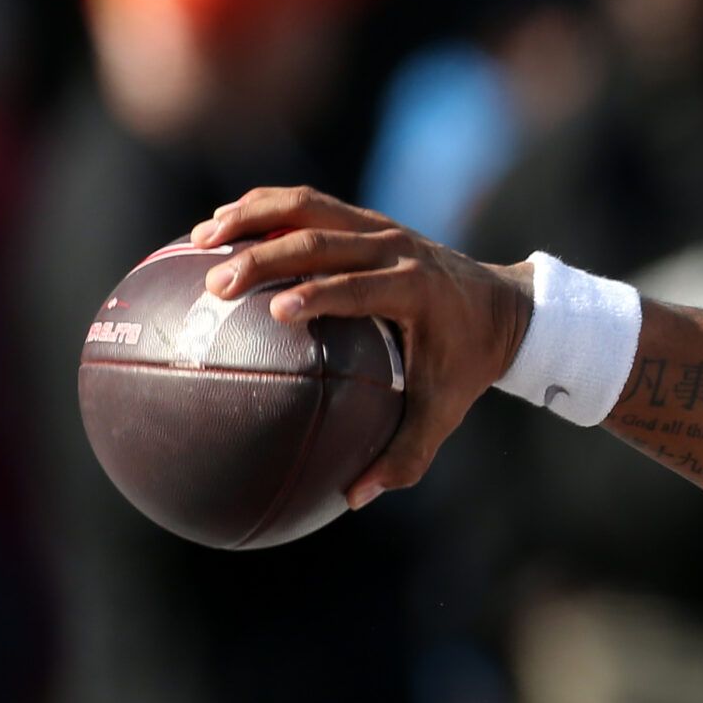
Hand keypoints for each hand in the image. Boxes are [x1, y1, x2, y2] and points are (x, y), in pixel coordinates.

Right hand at [191, 188, 532, 506]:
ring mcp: (381, 227)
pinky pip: (308, 204)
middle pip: (322, 241)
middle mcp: (396, 249)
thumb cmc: (467, 364)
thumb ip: (406, 456)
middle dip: (266, 257)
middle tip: (216, 287)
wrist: (505, 306)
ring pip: (308, 208)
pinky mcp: (366, 220)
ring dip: (250, 217)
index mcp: (417, 290)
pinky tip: (217, 227)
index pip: (360, 287)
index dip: (318, 294)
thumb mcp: (446, 411)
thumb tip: (355, 498)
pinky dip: (261, 208)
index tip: (275, 310)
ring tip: (197, 242)